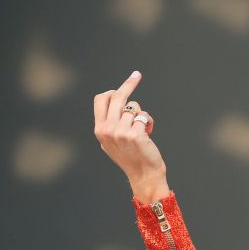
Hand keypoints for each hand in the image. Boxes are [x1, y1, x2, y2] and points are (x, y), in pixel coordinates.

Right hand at [93, 71, 168, 199]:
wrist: (143, 174)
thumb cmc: (131, 157)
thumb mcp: (111, 141)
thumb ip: (108, 124)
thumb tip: (113, 99)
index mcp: (99, 129)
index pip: (101, 100)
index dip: (112, 90)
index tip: (125, 83)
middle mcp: (107, 129)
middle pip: (117, 97)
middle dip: (128, 84)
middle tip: (137, 75)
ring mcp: (121, 132)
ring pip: (134, 108)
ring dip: (141, 115)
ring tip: (142, 130)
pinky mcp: (135, 134)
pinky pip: (144, 116)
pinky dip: (148, 121)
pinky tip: (148, 133)